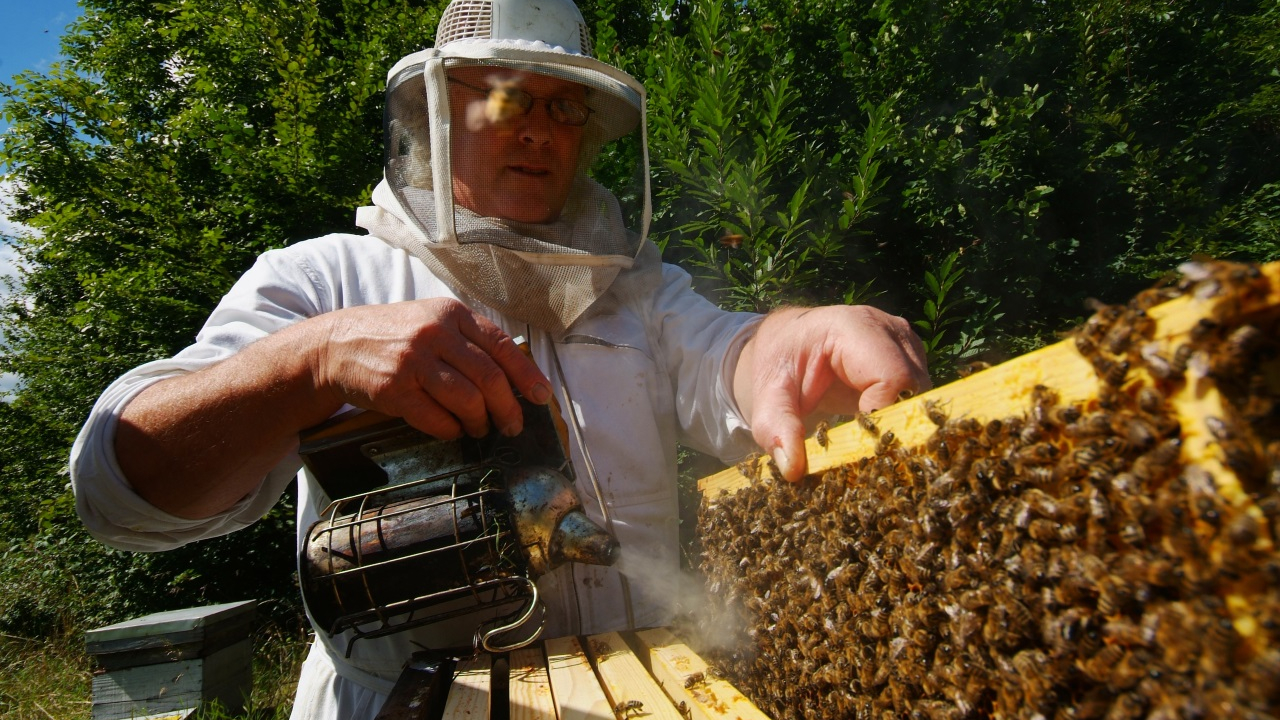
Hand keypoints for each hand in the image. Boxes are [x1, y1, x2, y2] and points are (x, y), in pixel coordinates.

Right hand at [312, 298, 551, 438]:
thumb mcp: (433, 321)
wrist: (338, 345)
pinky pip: (436, 419)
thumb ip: (470, 340)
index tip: (542, 397)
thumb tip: (515, 375)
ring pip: (467, 400)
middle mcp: (435, 334)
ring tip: (480, 429)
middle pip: (489, 378)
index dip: (526, 375)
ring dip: (480, 422)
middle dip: (508, 408)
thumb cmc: (395, 335)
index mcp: (451, 314)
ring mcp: (413, 362)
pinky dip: (451, 430)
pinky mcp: (394, 390)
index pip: (501, 347)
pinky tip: (453, 430)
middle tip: (513, 425)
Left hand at [734, 305, 929, 481]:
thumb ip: (776, 429)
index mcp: (851, 328)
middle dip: (895, 422)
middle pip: (914, 385)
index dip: (882, 414)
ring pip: (923, 392)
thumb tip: (793, 470)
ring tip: (869, 437)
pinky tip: (878, 426)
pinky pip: (921, 392)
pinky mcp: (911, 357)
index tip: (859, 441)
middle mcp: (886, 329)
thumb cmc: (779, 364)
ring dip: (902, 420)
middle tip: (866, 448)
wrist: (787, 343)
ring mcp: (904, 341)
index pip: (892, 375)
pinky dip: (905, 414)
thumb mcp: (768, 398)